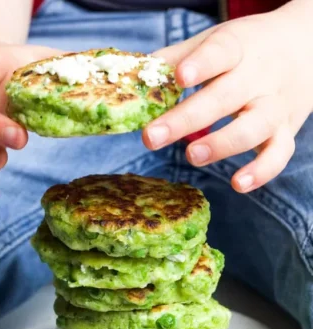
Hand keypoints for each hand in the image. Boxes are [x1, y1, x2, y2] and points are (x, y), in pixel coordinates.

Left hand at [144, 0, 312, 192]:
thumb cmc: (247, 48)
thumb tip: (137, 76)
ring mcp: (275, 106)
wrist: (305, 48)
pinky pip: (279, 154)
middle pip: (225, 98)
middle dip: (187, 119)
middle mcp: (259, 77)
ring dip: (222, 144)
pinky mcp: (286, 131)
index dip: (201, 65)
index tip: (178, 77)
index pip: (220, 52)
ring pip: (254, 127)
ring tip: (192, 156)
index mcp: (238, 48)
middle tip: (152, 138)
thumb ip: (176, 56)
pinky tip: (238, 184)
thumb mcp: (215, 41)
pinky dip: (261, 171)